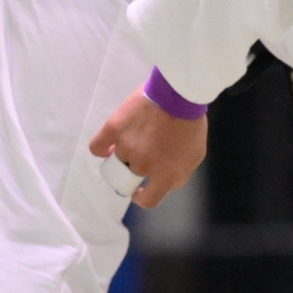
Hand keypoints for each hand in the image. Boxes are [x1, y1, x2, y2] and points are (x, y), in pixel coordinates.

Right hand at [87, 88, 206, 210]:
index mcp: (166, 175)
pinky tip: (109, 143)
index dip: (142, 197)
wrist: (179, 92)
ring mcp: (126, 148)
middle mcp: (143, 166)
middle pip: (128, 179)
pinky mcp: (114, 129)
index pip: (149, 200)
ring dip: (123, 154)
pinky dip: (102, 148)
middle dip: (133, 172)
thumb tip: (164, 185)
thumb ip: (179, 175)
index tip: (139, 191)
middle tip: (138, 158)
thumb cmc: (191, 123)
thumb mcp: (195, 155)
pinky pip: (97, 147)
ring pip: (116, 161)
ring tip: (132, 138)